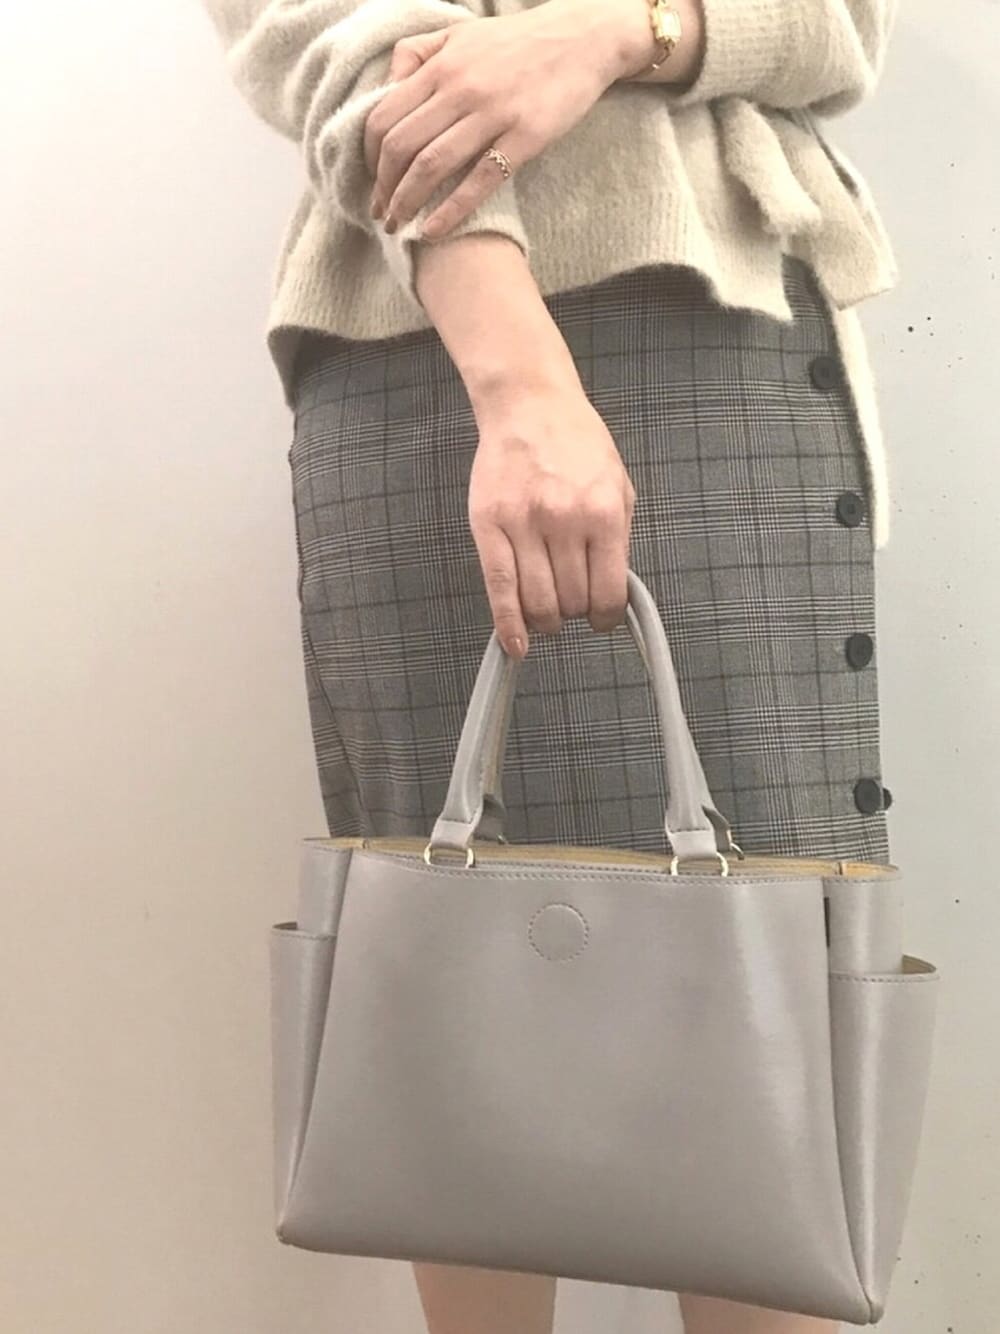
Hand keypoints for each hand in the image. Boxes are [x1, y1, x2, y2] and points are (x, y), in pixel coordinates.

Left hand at [364, 0, 630, 240]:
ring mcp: (493, 114)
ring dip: (407, 203)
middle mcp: (460, 88)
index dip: (368, 156)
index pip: (384, 117)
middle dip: (383, 187)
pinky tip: (432, 232)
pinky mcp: (524, 138)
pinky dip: (450, 212)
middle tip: (381, 213)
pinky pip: (478, 181)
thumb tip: (386, 87)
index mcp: (441, 66)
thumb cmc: (519, 42)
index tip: (371, 180)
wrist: (583, 37)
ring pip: (432, 165)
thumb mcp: (461, 33)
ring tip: (398, 226)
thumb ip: (418, 54)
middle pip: (401, 146)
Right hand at [467, 379, 635, 659]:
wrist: (529, 405)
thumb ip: (618, 540)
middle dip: (574, 613)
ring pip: (537, 604)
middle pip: (571, 602)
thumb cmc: (577, 444)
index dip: (605, 617)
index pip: (608, 593)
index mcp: (603, 513)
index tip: (601, 619)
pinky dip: (508, 626)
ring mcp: (522, 525)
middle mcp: (564, 521)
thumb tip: (613, 592)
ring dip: (545, 620)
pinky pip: (499, 590)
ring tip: (548, 611)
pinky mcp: (488, 526)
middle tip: (572, 603)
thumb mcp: (618, 487)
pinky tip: (516, 645)